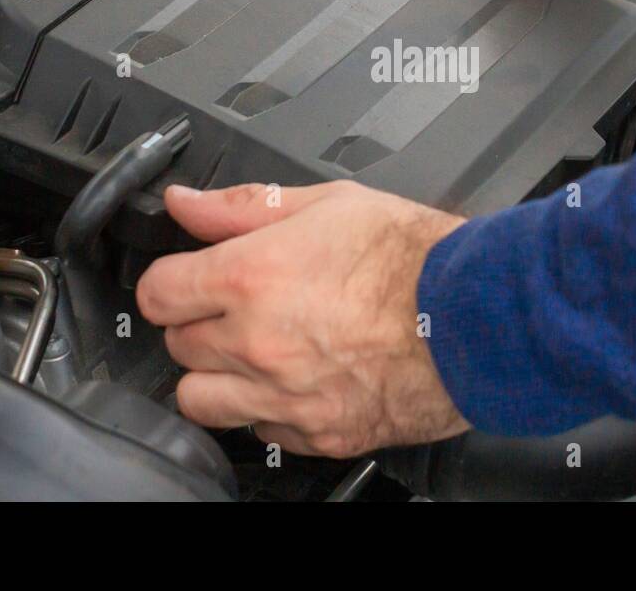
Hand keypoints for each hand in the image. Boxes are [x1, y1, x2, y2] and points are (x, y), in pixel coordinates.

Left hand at [136, 180, 470, 457]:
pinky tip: (298, 379)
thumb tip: (186, 202)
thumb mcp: (330, 202)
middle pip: (177, 346)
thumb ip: (244, 206)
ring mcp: (285, 395)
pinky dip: (267, 409)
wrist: (478, 316)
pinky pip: (259, 430)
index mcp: (251, 278)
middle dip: (200, 324)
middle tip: (238, 307)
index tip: (188, 278)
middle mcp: (256, 343)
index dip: (171, 281)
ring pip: (200, 401)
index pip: (158, 293)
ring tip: (255, 352)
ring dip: (217, 376)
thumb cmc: (415, 257)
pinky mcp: (318, 433)